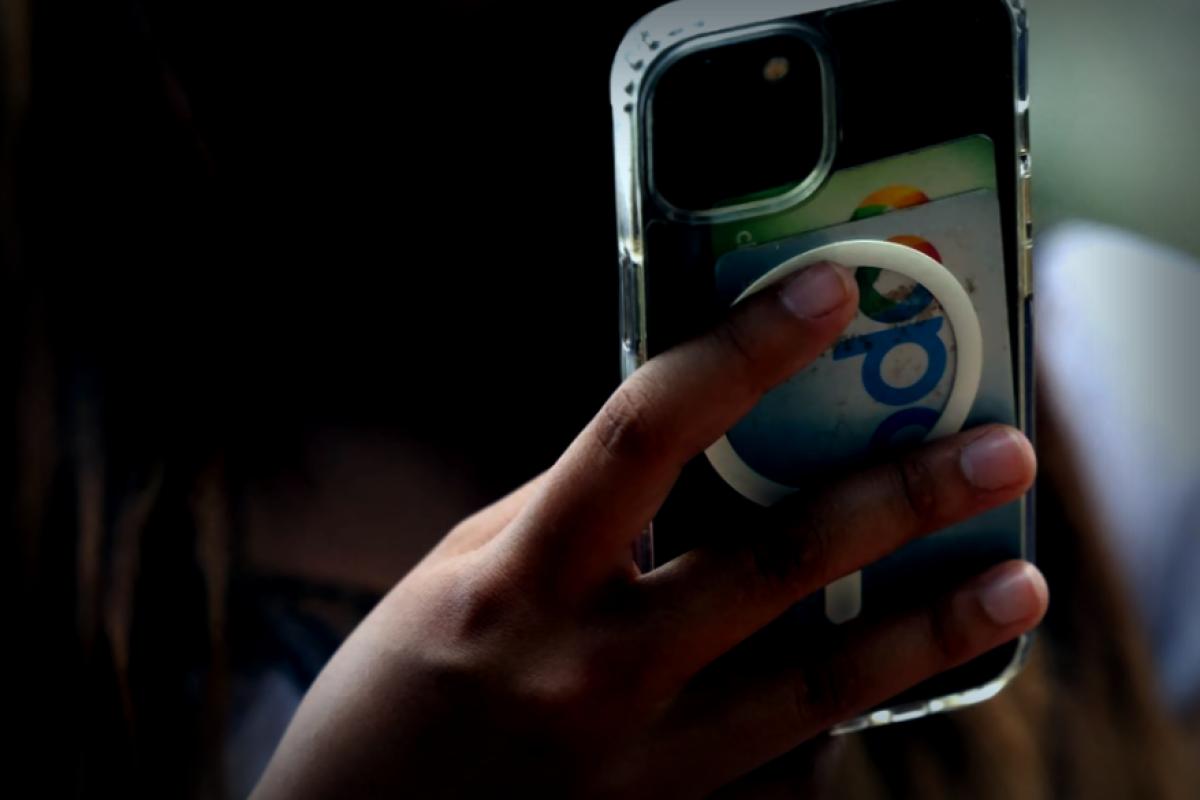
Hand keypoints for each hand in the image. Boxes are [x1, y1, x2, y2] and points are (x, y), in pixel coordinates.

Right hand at [252, 262, 1044, 797]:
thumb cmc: (398, 697)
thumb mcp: (462, 573)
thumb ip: (570, 512)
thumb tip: (676, 451)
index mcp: (522, 581)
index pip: (644, 433)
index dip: (741, 351)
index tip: (826, 296)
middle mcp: (592, 671)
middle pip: (771, 561)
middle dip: (895, 495)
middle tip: (996, 450)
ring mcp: (644, 766)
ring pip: (817, 683)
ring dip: (928, 628)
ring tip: (1015, 582)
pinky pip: (786, 768)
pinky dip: (845, 713)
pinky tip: (888, 674)